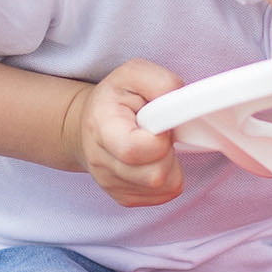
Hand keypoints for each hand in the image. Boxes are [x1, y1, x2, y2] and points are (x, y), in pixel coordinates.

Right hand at [74, 60, 185, 206]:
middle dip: (167, 154)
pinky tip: (153, 160)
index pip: (134, 150)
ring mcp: (110, 184)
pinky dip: (167, 178)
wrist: (91, 125)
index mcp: (101, 127)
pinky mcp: (124, 198)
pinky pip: (163, 196)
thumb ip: (160, 83)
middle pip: (154, 175)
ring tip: (156, 146)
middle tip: (158, 135)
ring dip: (170, 166)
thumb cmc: (116, 98)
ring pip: (163, 188)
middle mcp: (100, 161)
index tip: (157, 123)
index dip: (158, 139)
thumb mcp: (134, 74)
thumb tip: (180, 103)